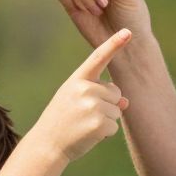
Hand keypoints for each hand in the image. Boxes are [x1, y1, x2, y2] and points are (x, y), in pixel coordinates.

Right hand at [25, 28, 133, 163]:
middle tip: (83, 114)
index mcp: (78, 79)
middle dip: (107, 104)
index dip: (114, 44)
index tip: (128, 31)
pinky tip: (87, 134)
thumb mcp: (76, 100)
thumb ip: (99, 94)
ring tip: (83, 124)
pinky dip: (105, 133)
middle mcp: (85, 89)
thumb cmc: (62, 119)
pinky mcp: (99, 124)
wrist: (47, 144)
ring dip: (105, 120)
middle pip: (115, 92)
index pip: (98, 58)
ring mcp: (92, 106)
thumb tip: (125, 102)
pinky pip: (114, 126)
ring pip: (116, 110)